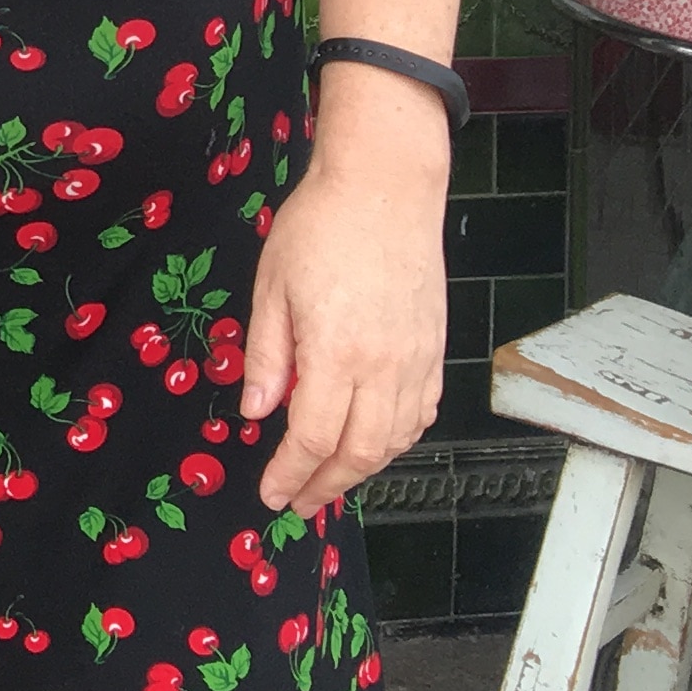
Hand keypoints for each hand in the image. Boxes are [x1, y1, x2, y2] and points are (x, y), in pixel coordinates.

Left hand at [241, 115, 448, 513]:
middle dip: (326, 486)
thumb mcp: (272, 287)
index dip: (291, 474)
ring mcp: (417, 361)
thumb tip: (256, 412)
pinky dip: (396, 439)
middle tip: (297, 501)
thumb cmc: (320, 227)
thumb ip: (267, 355)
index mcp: (337, 353)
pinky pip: (421, 413)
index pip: (314, 438)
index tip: (271, 494)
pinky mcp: (435, 349)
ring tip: (329, 479)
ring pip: (395, 440)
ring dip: (362, 469)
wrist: (386, 189)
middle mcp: (385, 368)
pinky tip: (374, 440)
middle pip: (360, 453)